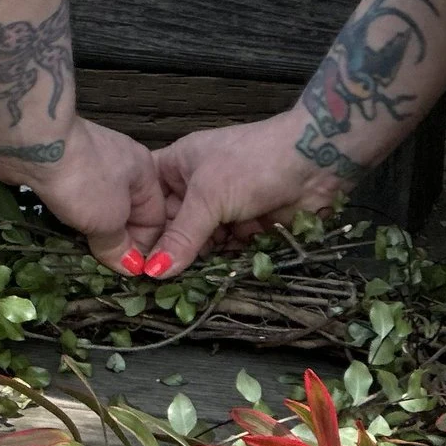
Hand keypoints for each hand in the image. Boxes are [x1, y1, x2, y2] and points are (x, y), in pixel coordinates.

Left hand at [0, 118, 165, 273]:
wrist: (34, 144)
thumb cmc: (82, 180)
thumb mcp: (108, 220)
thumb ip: (118, 245)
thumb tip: (130, 266)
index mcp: (144, 173)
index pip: (155, 219)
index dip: (144, 248)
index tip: (128, 273)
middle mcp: (120, 166)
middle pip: (125, 213)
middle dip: (115, 241)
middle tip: (102, 268)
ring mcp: (88, 165)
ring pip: (96, 208)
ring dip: (88, 231)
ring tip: (80, 255)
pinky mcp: (59, 169)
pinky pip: (70, 200)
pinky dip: (67, 217)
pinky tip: (59, 233)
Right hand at [149, 114, 353, 277]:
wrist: (318, 162)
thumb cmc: (255, 163)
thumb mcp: (209, 197)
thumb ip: (181, 237)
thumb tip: (152, 273)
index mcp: (178, 165)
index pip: (145, 199)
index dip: (137, 226)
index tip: (127, 257)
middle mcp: (195, 187)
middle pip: (170, 226)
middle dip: (168, 250)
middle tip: (155, 280)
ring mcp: (222, 208)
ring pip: (197, 242)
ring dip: (196, 260)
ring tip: (184, 282)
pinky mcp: (245, 226)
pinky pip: (224, 251)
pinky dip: (222, 262)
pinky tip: (214, 277)